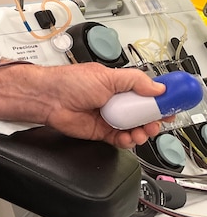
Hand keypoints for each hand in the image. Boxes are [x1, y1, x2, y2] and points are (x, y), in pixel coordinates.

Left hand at [42, 62, 166, 148]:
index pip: (145, 94)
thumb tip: (157, 87)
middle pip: (142, 114)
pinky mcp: (101, 132)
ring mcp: (108, 117)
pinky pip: (121, 139)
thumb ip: (134, 81)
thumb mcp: (107, 76)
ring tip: (142, 131)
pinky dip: (128, 141)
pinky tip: (130, 138)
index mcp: (118, 85)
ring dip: (142, 131)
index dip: (158, 101)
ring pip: (134, 128)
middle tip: (157, 121)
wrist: (48, 98)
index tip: (168, 106)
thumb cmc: (69, 82)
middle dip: (153, 119)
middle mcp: (114, 101)